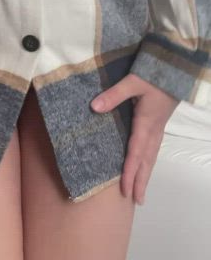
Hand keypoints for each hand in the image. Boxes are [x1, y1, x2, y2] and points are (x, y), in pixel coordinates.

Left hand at [90, 72, 179, 205]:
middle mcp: (153, 129)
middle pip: (146, 161)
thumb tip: (94, 107)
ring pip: (152, 156)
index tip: (125, 190)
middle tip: (136, 201)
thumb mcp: (132, 81)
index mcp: (146, 123)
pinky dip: (149, 161)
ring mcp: (158, 127)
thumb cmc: (154, 74)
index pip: (136, 153)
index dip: (130, 172)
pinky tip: (146, 164)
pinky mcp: (159, 122)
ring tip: (141, 190)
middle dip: (140, 180)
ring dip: (146, 173)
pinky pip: (154, 148)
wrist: (175, 67)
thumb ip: (113, 94)